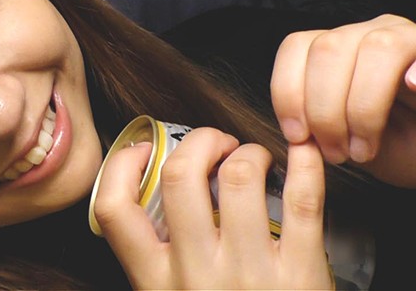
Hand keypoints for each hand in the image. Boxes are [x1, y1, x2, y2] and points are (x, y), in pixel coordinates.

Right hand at [93, 128, 331, 289]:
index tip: (143, 149)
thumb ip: (156, 263)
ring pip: (239, 177)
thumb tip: (150, 198)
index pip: (114, 208)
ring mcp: (248, 273)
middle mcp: (195, 274)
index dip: (123, 163)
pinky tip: (303, 154)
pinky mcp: (299, 274)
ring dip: (248, 152)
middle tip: (214, 143)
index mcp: (154, 282)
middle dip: (198, 141)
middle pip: (180, 176)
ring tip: (255, 160)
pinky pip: (302, 202)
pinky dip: (305, 165)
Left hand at [272, 14, 415, 186]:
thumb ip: (313, 121)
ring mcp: (409, 38)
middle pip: (329, 48)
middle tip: (335, 153)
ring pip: (377, 47)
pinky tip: (412, 86)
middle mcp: (369, 32)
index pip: (297, 46)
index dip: (288, 91)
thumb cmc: (384, 144)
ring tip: (364, 150)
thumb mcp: (339, 135)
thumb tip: (296, 131)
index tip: (297, 136)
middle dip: (324, 109)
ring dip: (364, 107)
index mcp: (335, 46)